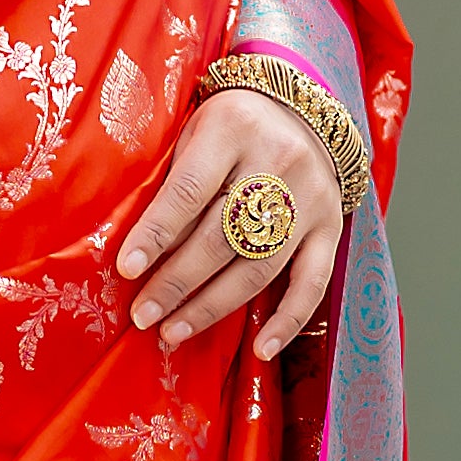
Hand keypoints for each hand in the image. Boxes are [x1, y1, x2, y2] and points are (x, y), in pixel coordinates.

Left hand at [118, 79, 345, 360]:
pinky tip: (260, 349)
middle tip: (143, 315)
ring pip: (260, 265)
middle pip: (222, 236)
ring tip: (173, 332)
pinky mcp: (332, 226)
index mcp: (233, 128)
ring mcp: (311, 198)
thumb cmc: (229, 127)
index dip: (157, 233)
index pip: (190, 190)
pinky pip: (313, 282)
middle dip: (177, 282)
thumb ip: (172, 180)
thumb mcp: (195, 131)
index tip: (127, 269)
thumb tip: (138, 252)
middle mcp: (278, 161)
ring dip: (213, 306)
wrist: (302, 111)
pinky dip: (288, 320)